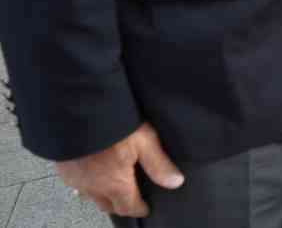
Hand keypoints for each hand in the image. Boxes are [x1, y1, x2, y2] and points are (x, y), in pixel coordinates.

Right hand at [55, 122, 183, 216]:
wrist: (76, 114)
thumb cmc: (113, 127)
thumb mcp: (144, 141)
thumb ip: (158, 164)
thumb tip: (175, 183)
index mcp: (115, 184)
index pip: (128, 207)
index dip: (139, 209)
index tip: (145, 209)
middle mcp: (93, 188)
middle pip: (108, 205)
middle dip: (120, 205)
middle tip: (131, 199)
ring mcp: (76, 180)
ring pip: (91, 197)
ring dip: (102, 195)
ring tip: (112, 187)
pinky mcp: (63, 170)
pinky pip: (77, 185)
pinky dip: (87, 184)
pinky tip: (92, 174)